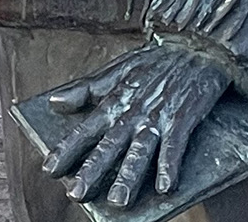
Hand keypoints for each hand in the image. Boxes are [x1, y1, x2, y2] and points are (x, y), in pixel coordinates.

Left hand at [41, 44, 230, 207]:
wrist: (197, 46)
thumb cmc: (156, 61)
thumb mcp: (118, 68)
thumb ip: (86, 88)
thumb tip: (54, 102)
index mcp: (115, 99)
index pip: (85, 128)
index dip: (67, 149)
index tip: (49, 170)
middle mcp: (133, 110)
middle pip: (109, 144)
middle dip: (92, 169)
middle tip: (77, 194)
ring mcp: (158, 115)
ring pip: (140, 150)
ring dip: (129, 175)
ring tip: (118, 200)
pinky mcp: (182, 118)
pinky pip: (175, 146)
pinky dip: (170, 166)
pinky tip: (165, 187)